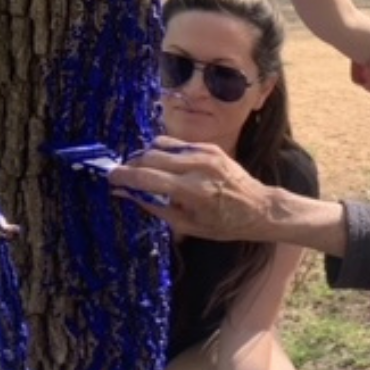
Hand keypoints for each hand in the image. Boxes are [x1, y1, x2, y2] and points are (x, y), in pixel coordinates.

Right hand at [109, 138, 271, 240]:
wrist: (260, 207)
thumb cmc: (224, 224)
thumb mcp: (187, 225)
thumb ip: (155, 207)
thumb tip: (125, 193)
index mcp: (192, 191)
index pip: (147, 177)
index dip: (123, 176)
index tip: (109, 177)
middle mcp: (198, 167)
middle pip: (150, 156)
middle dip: (132, 164)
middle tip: (125, 175)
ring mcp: (205, 153)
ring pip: (161, 145)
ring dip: (146, 156)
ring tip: (143, 169)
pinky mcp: (211, 147)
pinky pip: (177, 144)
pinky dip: (165, 153)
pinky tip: (165, 165)